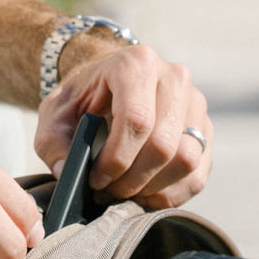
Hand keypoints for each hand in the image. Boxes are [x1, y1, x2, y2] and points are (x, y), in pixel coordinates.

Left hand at [33, 45, 211, 209]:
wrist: (109, 86)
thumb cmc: (82, 101)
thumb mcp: (54, 116)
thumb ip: (52, 144)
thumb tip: (67, 172)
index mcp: (136, 64)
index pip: (137, 121)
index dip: (116, 161)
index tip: (96, 179)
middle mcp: (174, 77)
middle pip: (163, 145)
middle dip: (132, 180)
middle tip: (108, 191)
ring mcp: (195, 104)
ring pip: (186, 161)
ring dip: (152, 189)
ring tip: (125, 192)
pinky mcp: (205, 131)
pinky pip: (197, 175)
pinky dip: (170, 195)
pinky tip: (145, 193)